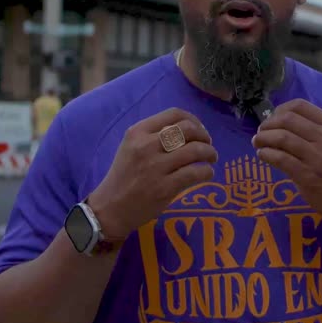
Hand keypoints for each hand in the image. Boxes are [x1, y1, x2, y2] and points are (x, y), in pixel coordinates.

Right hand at [88, 108, 217, 239]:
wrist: (110, 208)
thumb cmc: (124, 176)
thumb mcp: (131, 147)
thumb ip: (154, 135)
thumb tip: (188, 129)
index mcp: (138, 132)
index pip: (174, 114)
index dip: (194, 120)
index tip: (199, 130)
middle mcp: (146, 145)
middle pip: (188, 129)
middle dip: (204, 136)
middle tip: (207, 145)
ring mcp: (156, 167)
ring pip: (196, 150)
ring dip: (210, 153)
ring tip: (211, 158)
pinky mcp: (165, 187)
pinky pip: (196, 173)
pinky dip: (207, 171)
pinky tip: (206, 174)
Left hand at [252, 99, 321, 227]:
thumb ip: (312, 130)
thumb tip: (277, 120)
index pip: (300, 105)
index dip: (279, 110)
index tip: (272, 120)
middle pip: (287, 119)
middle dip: (268, 124)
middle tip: (260, 133)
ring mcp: (318, 158)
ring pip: (281, 137)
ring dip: (263, 139)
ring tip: (258, 143)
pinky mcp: (308, 176)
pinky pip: (280, 159)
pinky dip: (265, 154)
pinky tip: (263, 156)